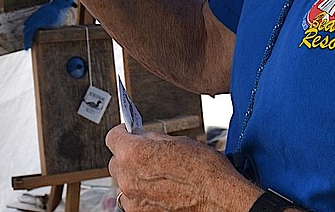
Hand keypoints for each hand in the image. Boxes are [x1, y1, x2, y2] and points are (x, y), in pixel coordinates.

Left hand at [106, 125, 260, 211]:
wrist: (220, 200)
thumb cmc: (205, 172)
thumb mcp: (178, 141)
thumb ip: (153, 139)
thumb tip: (143, 138)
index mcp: (133, 154)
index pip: (113, 137)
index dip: (124, 133)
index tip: (129, 133)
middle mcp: (128, 179)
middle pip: (116, 162)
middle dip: (129, 157)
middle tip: (148, 156)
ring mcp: (133, 201)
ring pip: (125, 183)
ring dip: (136, 178)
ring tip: (160, 177)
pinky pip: (135, 201)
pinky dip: (144, 196)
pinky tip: (163, 192)